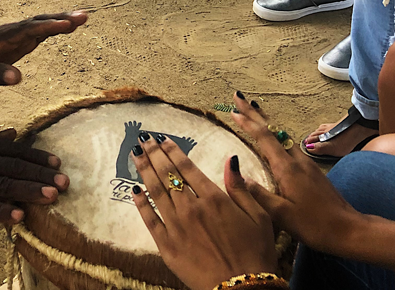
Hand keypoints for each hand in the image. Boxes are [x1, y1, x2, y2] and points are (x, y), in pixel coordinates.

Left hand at [0, 11, 86, 90]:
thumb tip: (16, 78)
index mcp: (0, 38)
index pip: (25, 30)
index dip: (45, 27)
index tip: (63, 24)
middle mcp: (12, 31)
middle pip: (38, 22)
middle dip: (59, 19)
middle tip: (82, 17)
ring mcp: (20, 33)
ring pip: (42, 23)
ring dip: (62, 19)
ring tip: (83, 18)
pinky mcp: (25, 38)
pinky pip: (43, 30)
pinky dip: (58, 26)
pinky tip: (73, 25)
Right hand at [0, 125, 69, 223]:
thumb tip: (13, 134)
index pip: (15, 149)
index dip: (37, 157)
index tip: (58, 163)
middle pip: (15, 167)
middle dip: (42, 175)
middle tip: (66, 183)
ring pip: (3, 185)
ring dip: (29, 191)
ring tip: (52, 197)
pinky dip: (0, 211)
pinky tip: (18, 216)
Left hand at [132, 134, 278, 289]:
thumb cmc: (256, 254)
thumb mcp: (259, 217)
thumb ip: (241, 188)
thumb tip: (231, 160)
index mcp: (214, 198)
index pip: (187, 168)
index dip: (173, 151)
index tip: (163, 140)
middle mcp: (192, 208)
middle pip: (168, 175)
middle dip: (154, 154)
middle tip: (144, 140)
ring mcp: (177, 227)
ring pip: (156, 192)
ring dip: (144, 170)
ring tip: (135, 154)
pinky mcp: (167, 246)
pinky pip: (149, 220)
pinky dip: (140, 203)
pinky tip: (134, 189)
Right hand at [228, 92, 361, 255]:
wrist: (350, 230)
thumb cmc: (314, 225)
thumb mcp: (282, 214)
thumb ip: (258, 194)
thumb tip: (237, 173)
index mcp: (286, 168)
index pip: (264, 138)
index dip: (248, 123)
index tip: (233, 110)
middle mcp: (297, 161)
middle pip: (273, 130)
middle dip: (255, 114)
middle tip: (240, 98)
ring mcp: (307, 164)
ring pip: (282, 137)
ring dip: (266, 123)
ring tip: (253, 113)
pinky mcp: (312, 171)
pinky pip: (289, 146)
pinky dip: (276, 136)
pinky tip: (275, 141)